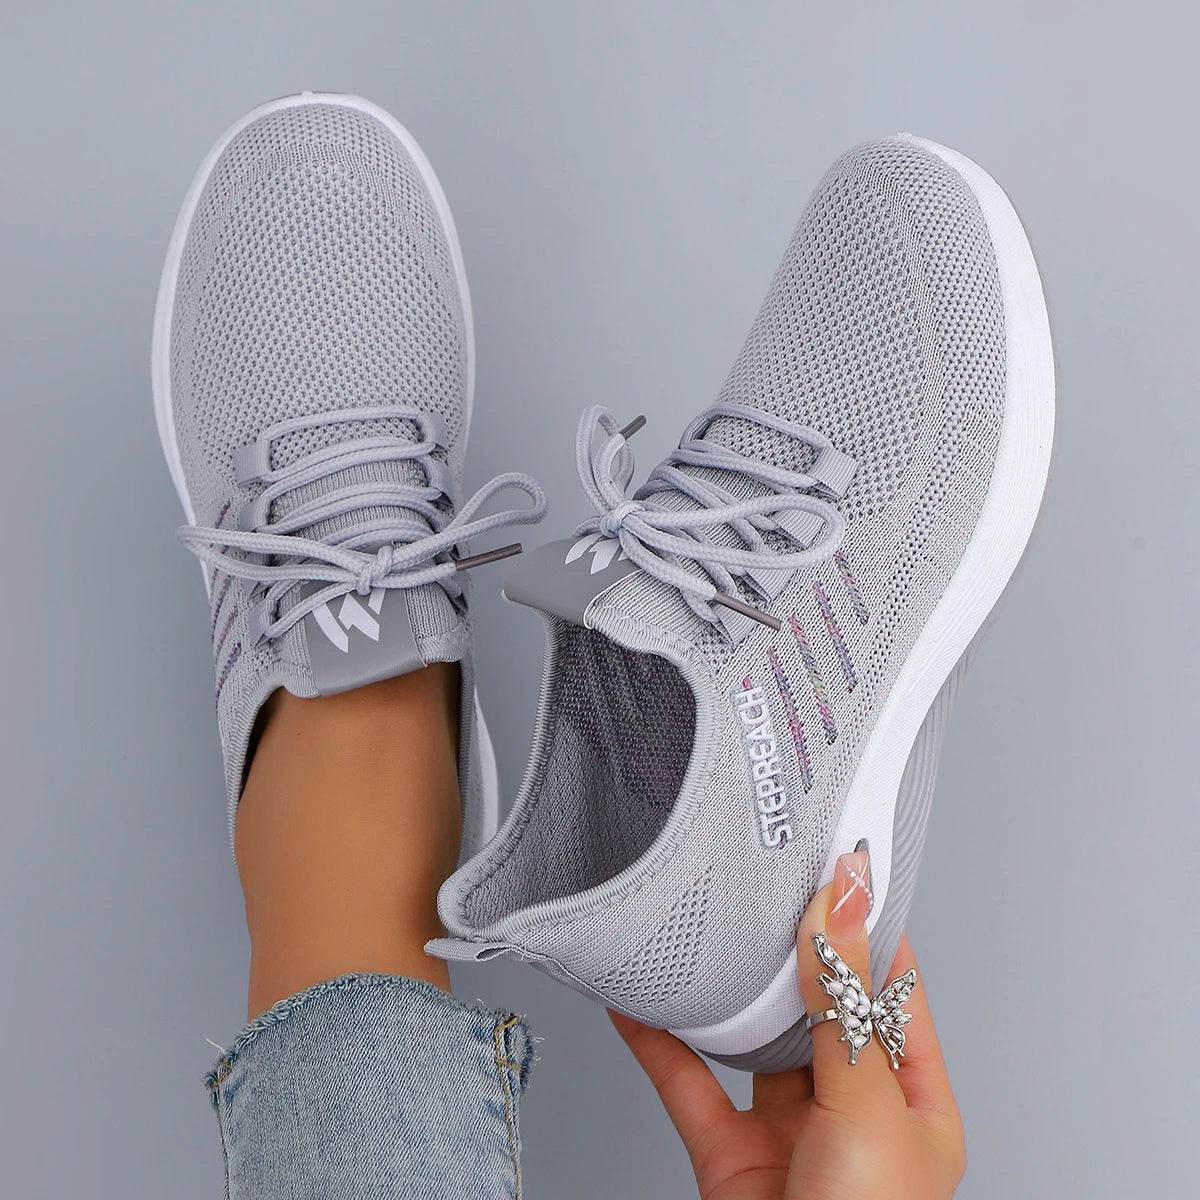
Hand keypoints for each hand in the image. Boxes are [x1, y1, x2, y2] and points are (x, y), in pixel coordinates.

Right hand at [610, 850, 964, 1198]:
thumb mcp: (868, 1105)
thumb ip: (844, 1002)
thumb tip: (844, 900)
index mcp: (913, 1100)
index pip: (893, 990)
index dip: (866, 924)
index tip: (835, 861)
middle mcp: (853, 1111)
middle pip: (818, 1009)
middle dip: (788, 951)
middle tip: (760, 883)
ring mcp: (790, 1134)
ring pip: (750, 1042)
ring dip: (722, 995)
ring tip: (703, 931)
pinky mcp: (729, 1157)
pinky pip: (688, 1087)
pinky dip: (659, 1043)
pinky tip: (637, 1002)